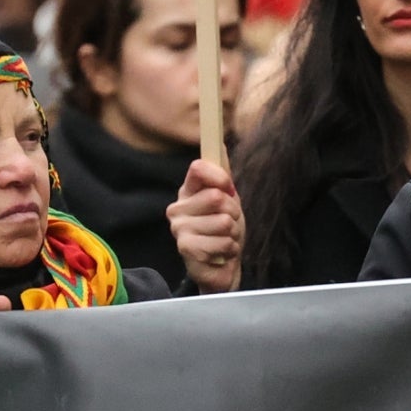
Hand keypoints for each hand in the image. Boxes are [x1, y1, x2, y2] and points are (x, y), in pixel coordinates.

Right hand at [169, 159, 244, 293]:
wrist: (223, 267)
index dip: (220, 177)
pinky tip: (220, 254)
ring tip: (224, 240)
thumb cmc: (224, 232)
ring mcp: (179, 229)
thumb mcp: (228, 198)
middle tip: (227, 224)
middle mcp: (177, 208)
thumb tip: (219, 142)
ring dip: (232, 234)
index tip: (229, 189)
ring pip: (222, 221)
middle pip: (216, 196)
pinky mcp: (185, 248)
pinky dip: (229, 249)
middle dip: (233, 213)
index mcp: (187, 191)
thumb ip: (222, 173)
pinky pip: (222, 242)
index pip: (200, 168)